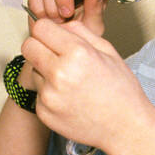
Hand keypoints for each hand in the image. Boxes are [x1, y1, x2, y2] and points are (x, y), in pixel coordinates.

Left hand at [21, 17, 151, 154]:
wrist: (125, 128)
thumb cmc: (122, 91)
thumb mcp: (109, 52)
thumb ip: (81, 32)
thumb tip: (59, 25)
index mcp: (77, 53)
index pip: (40, 27)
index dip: (48, 30)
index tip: (53, 37)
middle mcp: (59, 73)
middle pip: (28, 46)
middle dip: (39, 46)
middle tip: (54, 55)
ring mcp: (49, 95)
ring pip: (33, 71)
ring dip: (45, 72)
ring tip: (70, 83)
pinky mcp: (44, 112)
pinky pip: (39, 93)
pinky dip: (50, 94)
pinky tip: (70, 99)